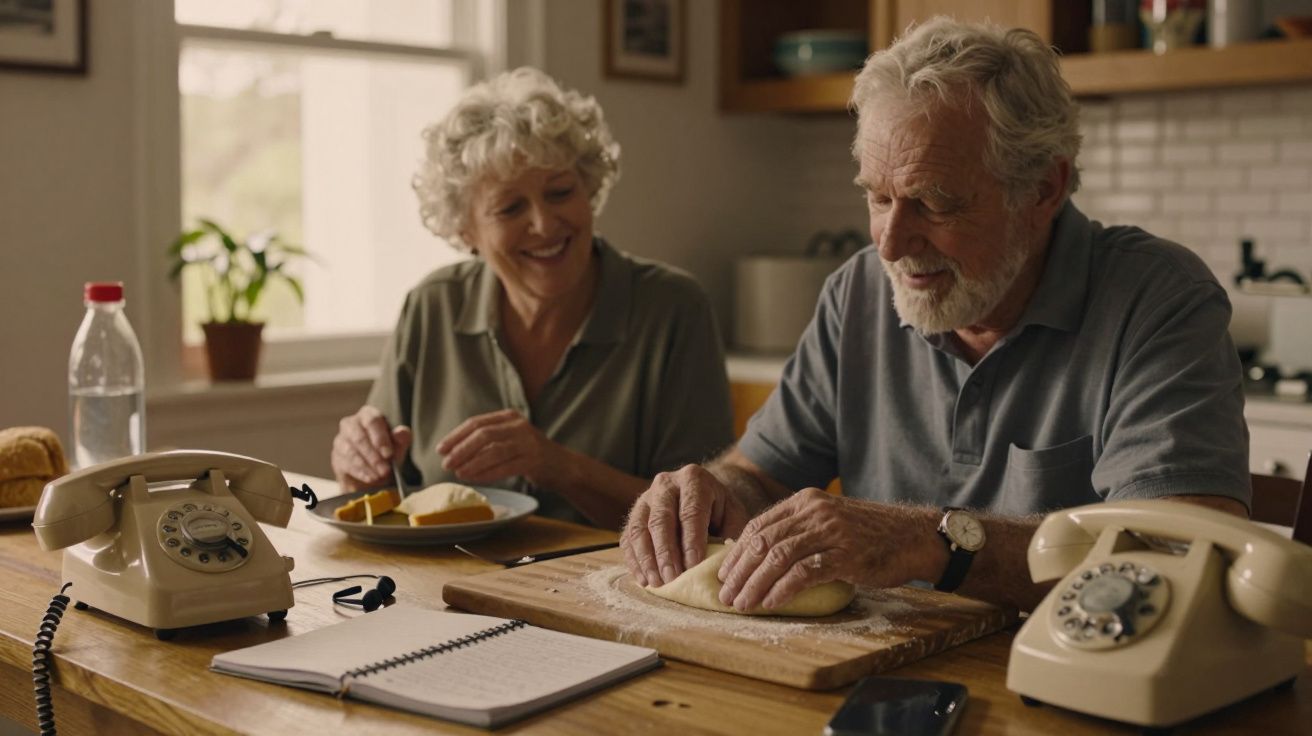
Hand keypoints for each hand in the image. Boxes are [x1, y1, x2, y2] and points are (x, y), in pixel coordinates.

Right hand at [331, 406, 411, 491]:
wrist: (373, 473)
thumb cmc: (386, 453)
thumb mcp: (398, 446)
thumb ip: (401, 438)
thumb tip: (402, 432)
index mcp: (368, 415)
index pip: (372, 421)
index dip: (380, 438)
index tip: (388, 454)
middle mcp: (351, 424)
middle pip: (359, 437)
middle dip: (374, 456)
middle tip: (386, 470)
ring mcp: (341, 440)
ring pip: (351, 451)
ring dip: (367, 466)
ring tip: (380, 476)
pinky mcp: (336, 456)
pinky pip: (346, 464)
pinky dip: (360, 472)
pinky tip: (370, 478)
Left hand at [437, 409, 562, 485]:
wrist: (562, 466)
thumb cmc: (529, 454)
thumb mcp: (509, 439)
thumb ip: (488, 440)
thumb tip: (453, 450)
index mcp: (509, 416)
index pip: (476, 423)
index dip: (456, 436)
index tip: (441, 449)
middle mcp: (519, 426)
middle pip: (484, 435)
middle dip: (461, 449)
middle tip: (446, 463)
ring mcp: (529, 442)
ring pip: (494, 451)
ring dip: (472, 463)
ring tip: (458, 473)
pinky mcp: (534, 460)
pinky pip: (506, 467)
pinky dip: (487, 473)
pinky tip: (475, 479)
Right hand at [621, 464, 750, 587]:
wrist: (701, 496)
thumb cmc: (720, 511)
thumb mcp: (733, 516)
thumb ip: (729, 536)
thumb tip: (721, 564)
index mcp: (693, 479)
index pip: (690, 511)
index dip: (691, 540)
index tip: (693, 566)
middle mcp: (665, 484)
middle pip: (661, 519)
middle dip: (666, 552)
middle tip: (672, 578)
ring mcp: (645, 498)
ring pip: (639, 529)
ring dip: (647, 559)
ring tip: (657, 583)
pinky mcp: (634, 515)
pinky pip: (628, 538)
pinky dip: (634, 561)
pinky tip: (644, 580)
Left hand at [716, 490, 946, 610]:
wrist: (913, 537)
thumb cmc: (869, 535)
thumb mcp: (829, 522)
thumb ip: (799, 531)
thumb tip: (760, 556)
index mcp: (805, 501)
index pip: (759, 525)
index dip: (737, 552)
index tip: (723, 574)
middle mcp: (814, 511)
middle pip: (764, 541)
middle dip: (739, 571)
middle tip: (725, 595)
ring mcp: (830, 531)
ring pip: (778, 557)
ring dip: (755, 584)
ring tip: (742, 604)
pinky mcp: (846, 554)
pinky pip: (804, 572)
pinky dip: (782, 589)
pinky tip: (771, 602)